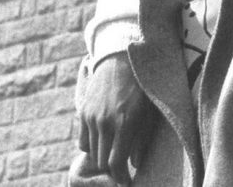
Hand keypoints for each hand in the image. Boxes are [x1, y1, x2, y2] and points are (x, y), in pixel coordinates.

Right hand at [77, 53, 153, 184]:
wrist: (122, 58)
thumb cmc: (144, 85)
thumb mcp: (150, 111)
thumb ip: (142, 138)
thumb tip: (134, 163)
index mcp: (125, 123)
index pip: (116, 163)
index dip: (120, 176)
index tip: (126, 181)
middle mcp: (105, 122)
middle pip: (102, 160)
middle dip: (112, 168)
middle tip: (122, 167)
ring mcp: (91, 117)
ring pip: (92, 152)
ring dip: (103, 155)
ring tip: (115, 151)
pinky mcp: (83, 112)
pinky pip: (83, 140)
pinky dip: (92, 144)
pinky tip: (104, 139)